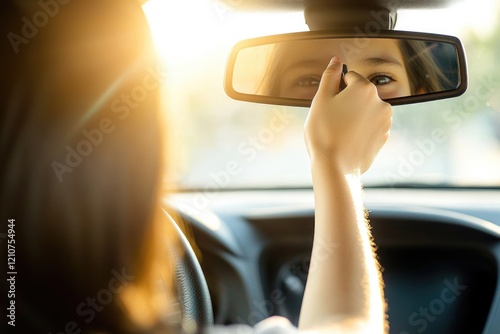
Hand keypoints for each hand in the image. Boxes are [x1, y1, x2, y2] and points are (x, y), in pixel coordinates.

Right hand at [304, 56, 391, 174]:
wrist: (335, 167)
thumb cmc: (324, 134)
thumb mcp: (320, 100)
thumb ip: (330, 76)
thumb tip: (336, 61)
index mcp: (365, 88)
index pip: (349, 77)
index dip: (335, 89)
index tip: (329, 104)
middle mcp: (380, 102)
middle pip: (359, 94)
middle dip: (346, 103)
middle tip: (332, 119)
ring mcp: (384, 121)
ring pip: (365, 111)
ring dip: (354, 116)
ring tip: (340, 131)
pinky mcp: (383, 137)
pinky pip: (370, 126)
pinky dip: (360, 130)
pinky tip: (347, 139)